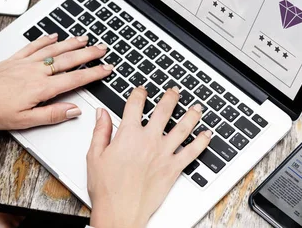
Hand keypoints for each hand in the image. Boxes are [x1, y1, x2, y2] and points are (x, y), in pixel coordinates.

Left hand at [0, 34, 112, 130]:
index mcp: (41, 88)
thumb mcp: (25, 121)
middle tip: (103, 49)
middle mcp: (36, 72)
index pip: (75, 79)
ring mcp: (25, 63)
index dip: (93, 73)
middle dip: (88, 53)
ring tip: (85, 39)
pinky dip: (46, 40)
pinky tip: (54, 36)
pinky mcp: (14, 59)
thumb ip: (52, 115)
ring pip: (53, 49)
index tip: (107, 69)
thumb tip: (74, 111)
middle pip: (68, 59)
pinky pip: (34, 46)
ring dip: (71, 43)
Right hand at [87, 87, 211, 227]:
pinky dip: (202, 142)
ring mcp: (163, 153)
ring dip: (191, 115)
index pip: (136, 104)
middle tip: (174, 91)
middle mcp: (149, 140)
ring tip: (196, 107)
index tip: (142, 90)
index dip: (139, 93)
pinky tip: (207, 135)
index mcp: (128, 134)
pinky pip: (192, 152)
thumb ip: (100, 131)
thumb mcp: (95, 155)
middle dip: (170, 97)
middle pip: (164, 110)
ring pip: (183, 128)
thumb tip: (101, 114)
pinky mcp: (173, 168)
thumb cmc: (107, 188)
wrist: (120, 211)